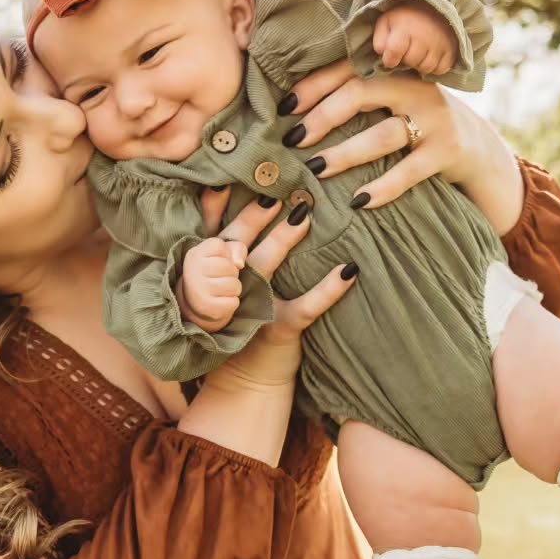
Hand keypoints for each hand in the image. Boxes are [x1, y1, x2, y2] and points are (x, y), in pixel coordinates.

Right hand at [178, 236, 244, 332]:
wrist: (195, 302)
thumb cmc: (214, 272)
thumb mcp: (223, 254)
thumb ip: (236, 248)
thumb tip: (239, 264)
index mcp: (194, 254)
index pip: (219, 246)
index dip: (225, 254)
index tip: (216, 261)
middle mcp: (192, 271)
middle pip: (230, 267)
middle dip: (232, 273)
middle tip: (220, 278)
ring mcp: (198, 290)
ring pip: (234, 285)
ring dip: (233, 289)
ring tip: (222, 290)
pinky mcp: (206, 307)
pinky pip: (233, 302)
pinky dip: (232, 302)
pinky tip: (220, 301)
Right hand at [195, 188, 359, 389]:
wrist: (246, 381)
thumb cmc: (239, 320)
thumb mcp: (222, 285)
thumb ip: (224, 247)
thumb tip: (243, 192)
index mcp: (210, 272)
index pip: (210, 231)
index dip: (216, 205)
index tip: (225, 177)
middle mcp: (227, 286)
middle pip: (235, 242)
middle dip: (253, 215)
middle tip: (271, 188)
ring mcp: (251, 306)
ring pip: (266, 266)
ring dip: (284, 239)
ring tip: (304, 215)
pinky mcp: (277, 329)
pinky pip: (306, 306)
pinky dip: (329, 289)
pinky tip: (349, 269)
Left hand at [274, 62, 526, 232]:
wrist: (475, 146)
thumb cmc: (412, 125)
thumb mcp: (389, 104)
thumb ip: (355, 101)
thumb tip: (290, 116)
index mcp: (393, 71)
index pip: (347, 70)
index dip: (313, 86)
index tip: (283, 108)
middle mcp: (414, 88)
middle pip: (362, 93)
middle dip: (322, 116)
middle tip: (293, 139)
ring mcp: (434, 118)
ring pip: (382, 134)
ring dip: (345, 153)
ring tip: (315, 170)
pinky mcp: (447, 150)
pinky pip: (410, 171)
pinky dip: (383, 187)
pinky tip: (359, 202)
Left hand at [372, 2, 458, 75]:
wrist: (433, 4)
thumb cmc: (405, 17)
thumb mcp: (386, 23)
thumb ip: (379, 41)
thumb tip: (384, 56)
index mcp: (404, 29)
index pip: (393, 53)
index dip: (390, 58)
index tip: (391, 56)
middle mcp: (424, 37)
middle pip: (411, 62)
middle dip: (406, 58)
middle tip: (408, 48)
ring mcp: (440, 43)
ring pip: (427, 67)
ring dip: (420, 63)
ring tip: (419, 50)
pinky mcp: (452, 49)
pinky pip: (441, 69)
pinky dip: (435, 66)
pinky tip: (431, 54)